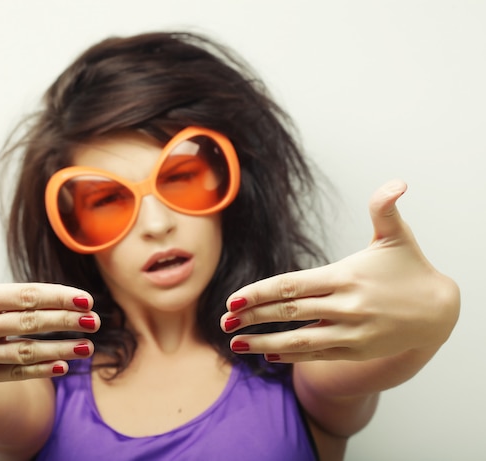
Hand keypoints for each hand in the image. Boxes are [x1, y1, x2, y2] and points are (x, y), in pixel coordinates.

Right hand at [0, 210, 99, 386]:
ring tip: (88, 346)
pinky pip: (11, 373)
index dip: (56, 297)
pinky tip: (63, 365)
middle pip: (29, 323)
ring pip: (24, 352)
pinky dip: (37, 370)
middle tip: (96, 321)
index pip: (21, 296)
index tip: (85, 299)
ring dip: (59, 349)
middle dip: (65, 322)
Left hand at [220, 180, 459, 362]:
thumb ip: (384, 208)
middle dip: (253, 317)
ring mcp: (351, 332)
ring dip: (264, 342)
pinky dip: (292, 354)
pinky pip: (317, 354)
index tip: (233, 299)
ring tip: (235, 343)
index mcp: (345, 277)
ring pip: (299, 340)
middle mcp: (345, 307)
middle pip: (289, 313)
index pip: (292, 285)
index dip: (260, 293)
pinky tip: (269, 353)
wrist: (439, 311)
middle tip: (223, 320)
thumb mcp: (397, 235)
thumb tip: (397, 182)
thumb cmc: (410, 268)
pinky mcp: (356, 350)